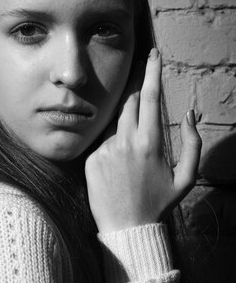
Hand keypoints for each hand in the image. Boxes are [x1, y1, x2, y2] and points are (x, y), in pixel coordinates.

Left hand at [84, 48, 201, 234]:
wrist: (126, 228)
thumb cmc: (159, 204)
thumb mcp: (186, 178)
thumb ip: (192, 144)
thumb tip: (189, 115)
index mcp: (150, 143)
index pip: (150, 97)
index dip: (152, 72)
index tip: (153, 53)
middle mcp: (125, 142)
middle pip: (129, 104)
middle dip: (137, 99)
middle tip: (144, 112)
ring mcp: (105, 150)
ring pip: (115, 124)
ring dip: (125, 130)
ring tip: (132, 160)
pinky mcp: (90, 159)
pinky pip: (102, 143)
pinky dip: (112, 148)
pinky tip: (118, 171)